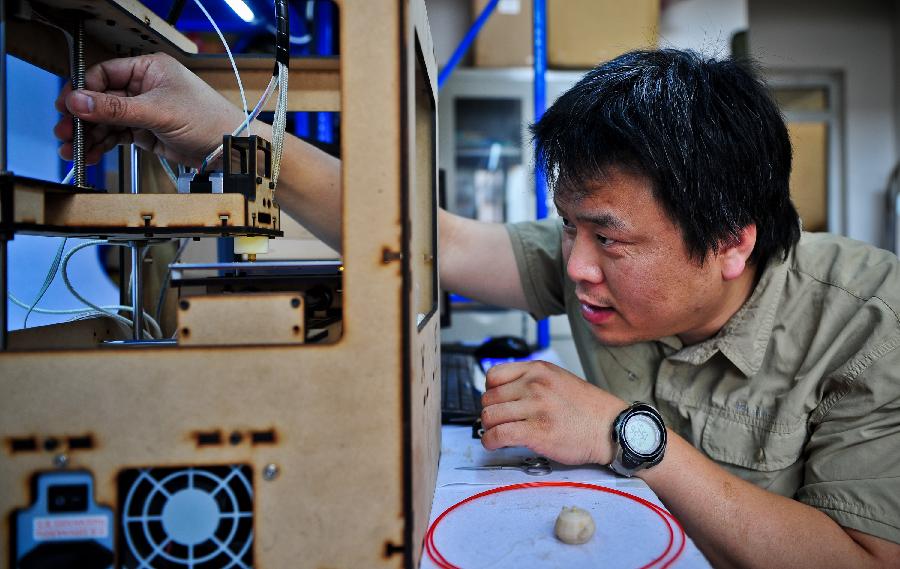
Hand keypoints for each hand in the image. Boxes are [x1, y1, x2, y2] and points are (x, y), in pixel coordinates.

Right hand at [54, 52, 245, 166]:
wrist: (230, 148)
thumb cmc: (208, 119)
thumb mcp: (158, 111)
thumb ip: (116, 108)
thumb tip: (79, 101)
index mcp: (149, 70)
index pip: (105, 74)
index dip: (84, 91)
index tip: (68, 107)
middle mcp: (145, 88)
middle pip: (103, 100)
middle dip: (83, 118)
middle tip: (66, 132)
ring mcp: (145, 111)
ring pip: (108, 121)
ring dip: (90, 135)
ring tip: (73, 150)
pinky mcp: (148, 132)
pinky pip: (119, 136)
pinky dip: (104, 145)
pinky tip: (91, 154)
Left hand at [480, 361, 627, 465]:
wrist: (612, 428)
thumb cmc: (589, 409)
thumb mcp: (560, 380)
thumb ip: (533, 381)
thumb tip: (507, 392)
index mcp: (539, 370)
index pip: (494, 375)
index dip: (491, 391)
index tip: (496, 402)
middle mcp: (535, 385)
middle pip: (489, 397)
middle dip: (490, 412)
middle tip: (498, 422)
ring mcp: (536, 407)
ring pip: (490, 415)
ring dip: (488, 428)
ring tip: (497, 434)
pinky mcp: (537, 432)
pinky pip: (498, 435)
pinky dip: (490, 442)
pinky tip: (495, 444)